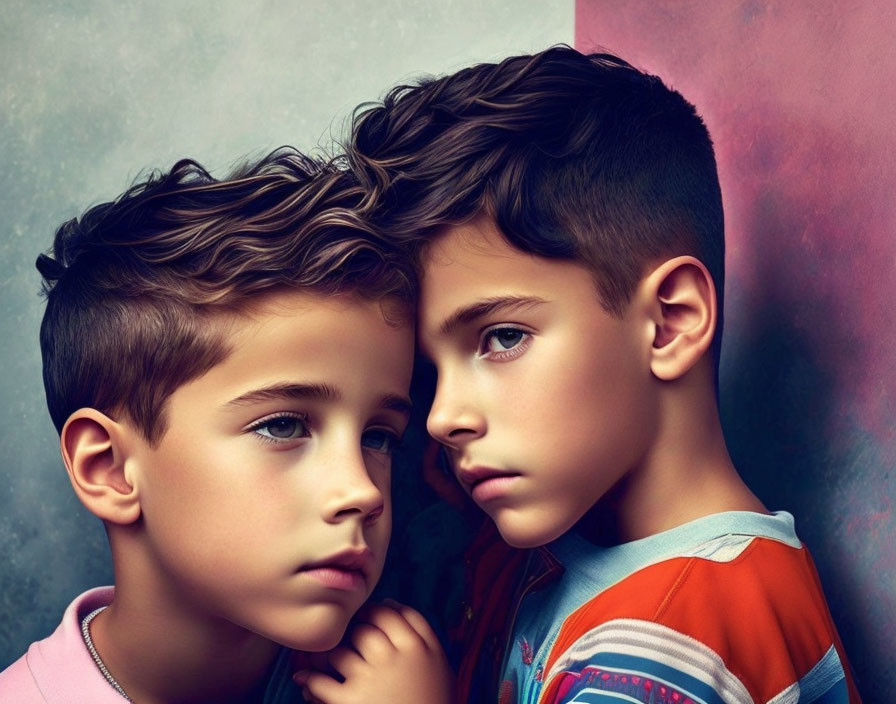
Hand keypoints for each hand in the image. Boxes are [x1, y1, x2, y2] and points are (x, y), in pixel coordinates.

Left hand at [294, 600, 454, 703]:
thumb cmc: (432, 698)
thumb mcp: (438, 660)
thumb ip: (420, 627)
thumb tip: (388, 601)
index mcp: (416, 647)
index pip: (386, 613)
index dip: (374, 612)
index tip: (369, 620)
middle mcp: (391, 660)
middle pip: (362, 630)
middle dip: (354, 634)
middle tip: (353, 644)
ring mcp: (369, 681)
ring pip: (339, 652)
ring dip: (332, 657)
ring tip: (332, 663)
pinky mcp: (349, 703)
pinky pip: (320, 683)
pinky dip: (309, 681)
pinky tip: (307, 681)